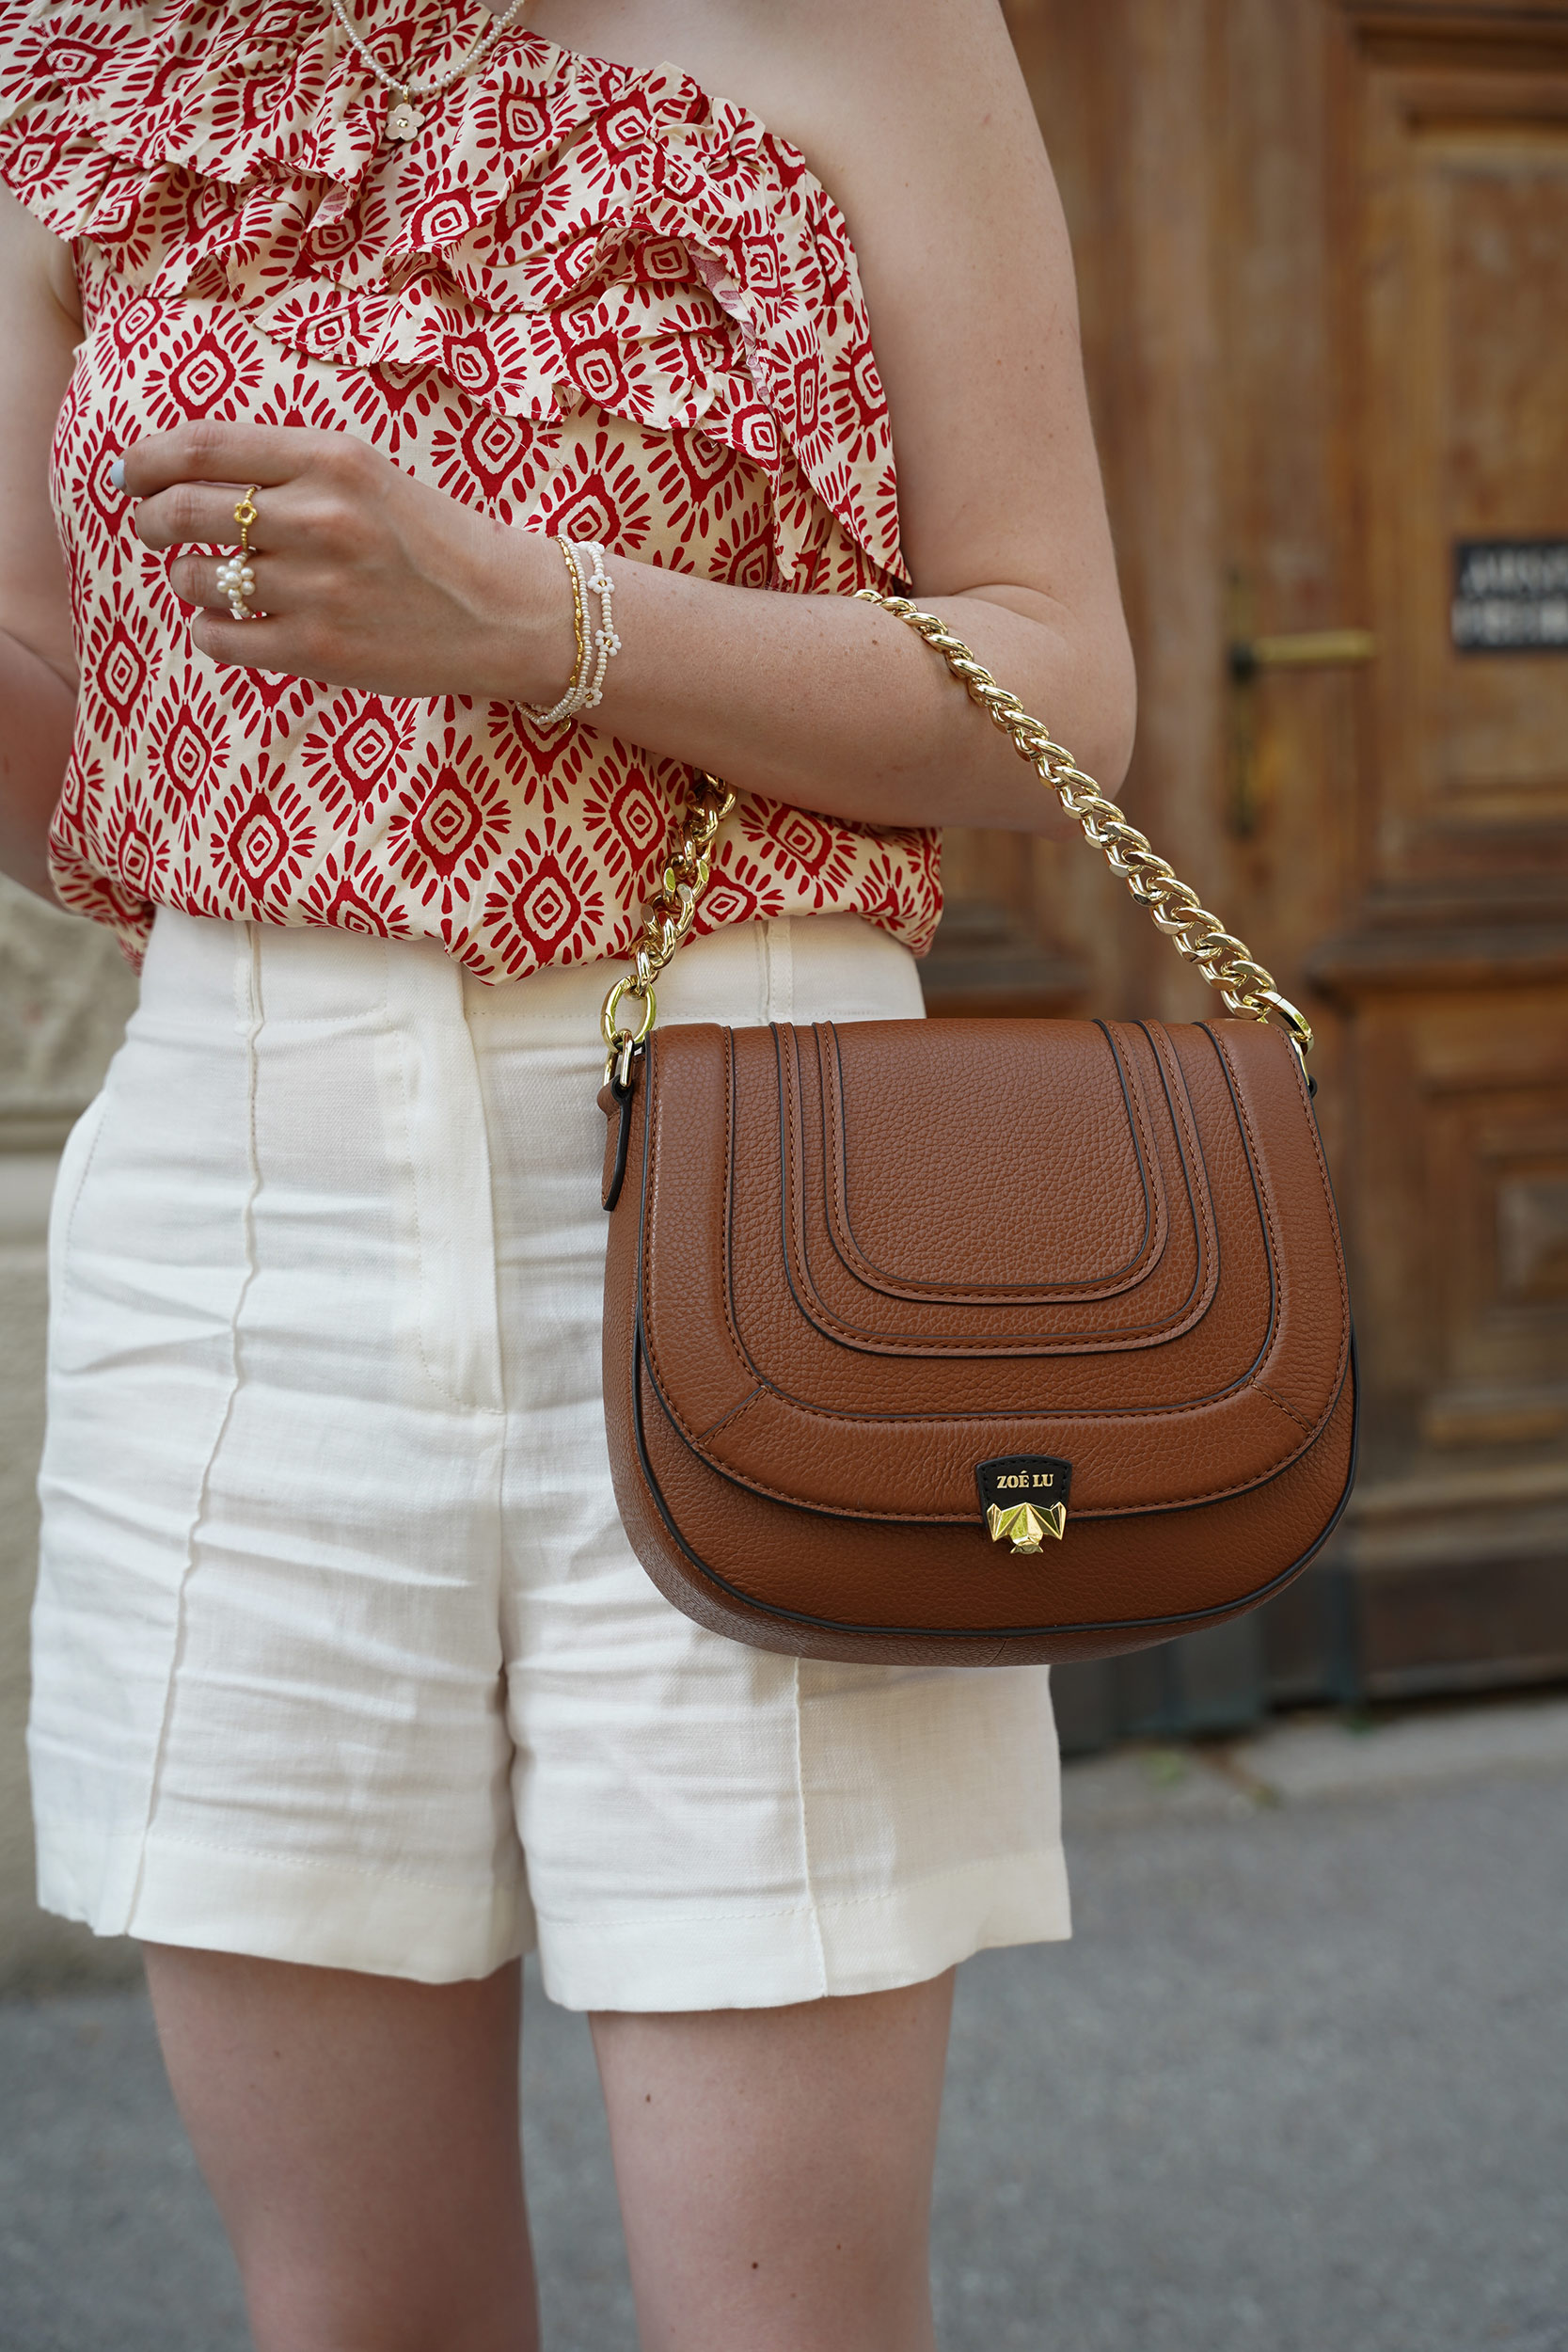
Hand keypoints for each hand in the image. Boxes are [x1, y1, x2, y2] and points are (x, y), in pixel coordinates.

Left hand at [121, 424, 574, 702]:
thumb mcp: (367, 474)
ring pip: (197, 579)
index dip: (147, 461)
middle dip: (153, 520)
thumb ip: (286, 467)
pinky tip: (231, 624)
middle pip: (185, 510)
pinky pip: (219, 638)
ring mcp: (319, 588)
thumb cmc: (432, 540)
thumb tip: (180, 473)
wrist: (505, 612)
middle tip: (156, 529)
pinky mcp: (320, 649)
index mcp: (331, 459)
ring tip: (214, 581)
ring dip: (188, 579)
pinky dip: (209, 630)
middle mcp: (321, 518)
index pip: (202, 447)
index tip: (131, 475)